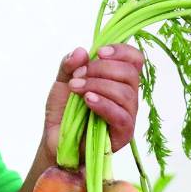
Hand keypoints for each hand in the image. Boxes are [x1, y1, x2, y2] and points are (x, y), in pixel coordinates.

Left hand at [42, 44, 143, 160]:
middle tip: (77, 75)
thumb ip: (69, 65)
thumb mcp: (62, 82)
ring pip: (125, 93)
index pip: (135, 60)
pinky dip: (103, 104)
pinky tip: (87, 100)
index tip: (99, 52)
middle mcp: (128, 96)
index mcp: (118, 80)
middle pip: (130, 73)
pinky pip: (121, 116)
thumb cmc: (63, 112)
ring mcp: (128, 115)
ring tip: (75, 88)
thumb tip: (82, 50)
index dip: (122, 51)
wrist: (55, 141)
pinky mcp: (123, 133)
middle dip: (101, 69)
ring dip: (97, 85)